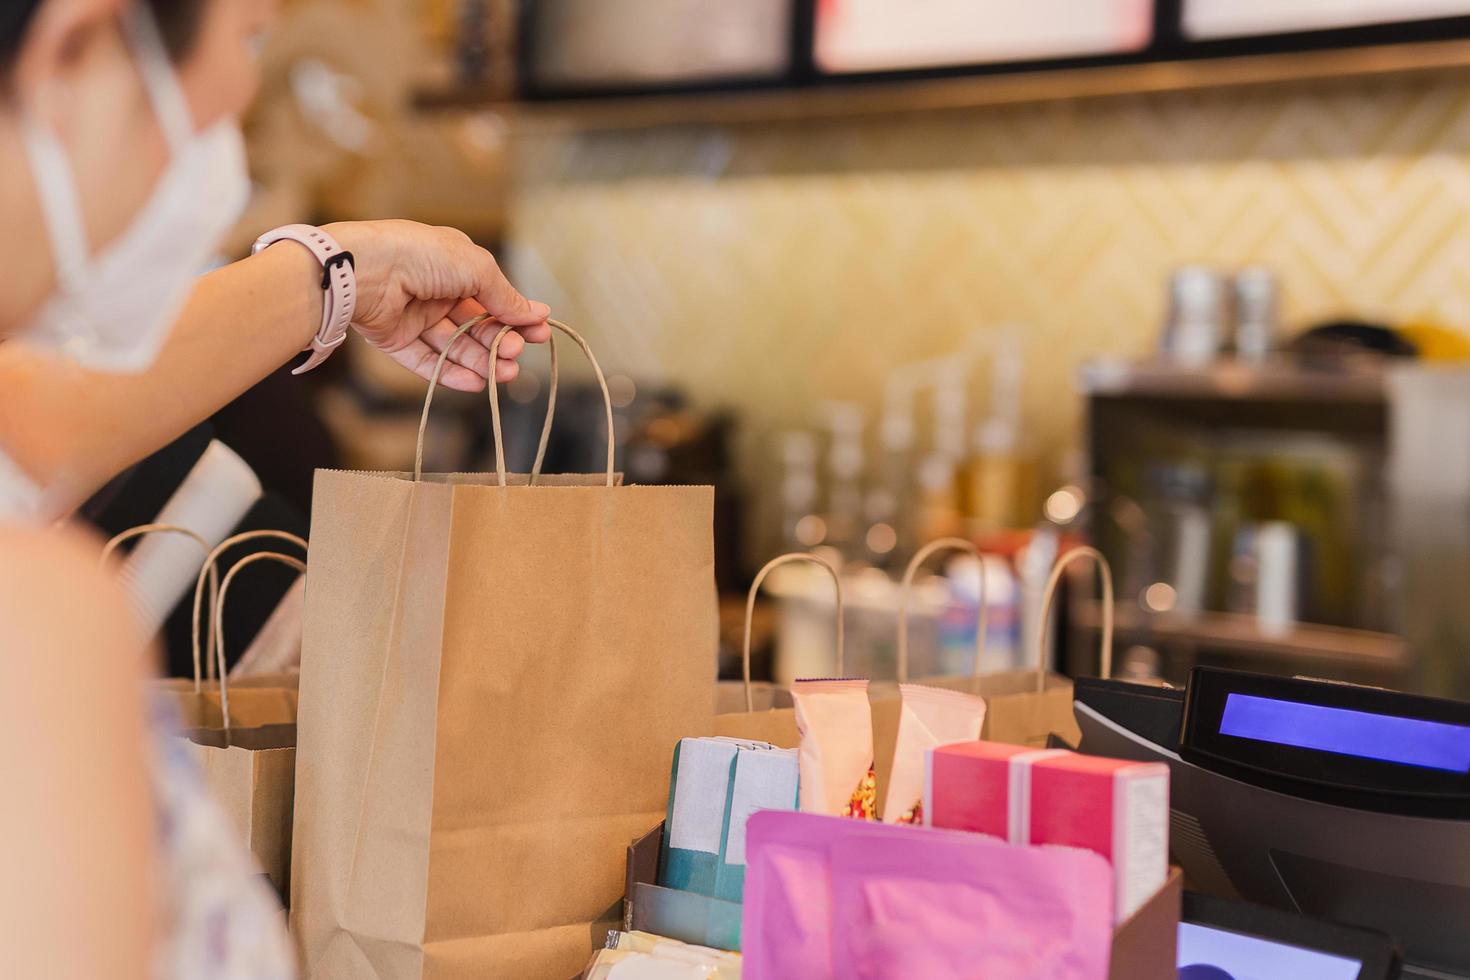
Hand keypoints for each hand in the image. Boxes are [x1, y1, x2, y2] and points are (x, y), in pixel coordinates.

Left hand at [324, 219, 550, 391]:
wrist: (363, 269)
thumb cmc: (421, 255)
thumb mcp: (476, 268)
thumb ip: (505, 295)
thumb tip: (536, 314)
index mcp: (453, 265)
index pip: (492, 297)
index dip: (515, 315)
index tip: (539, 333)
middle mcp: (435, 290)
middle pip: (476, 325)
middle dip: (499, 342)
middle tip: (516, 355)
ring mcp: (414, 316)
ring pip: (455, 346)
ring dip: (481, 361)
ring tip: (504, 375)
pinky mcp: (395, 339)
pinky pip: (428, 361)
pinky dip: (451, 373)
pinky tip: (476, 383)